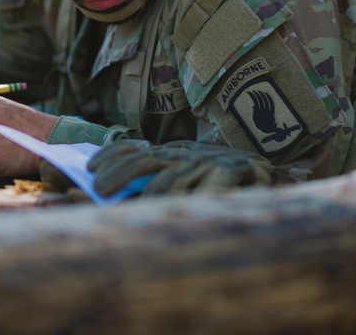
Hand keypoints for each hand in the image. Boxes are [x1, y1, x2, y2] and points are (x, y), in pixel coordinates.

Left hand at [88, 140, 279, 196]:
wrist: (267, 177)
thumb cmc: (216, 186)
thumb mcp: (179, 183)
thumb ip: (144, 191)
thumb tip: (92, 196)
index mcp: (170, 155)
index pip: (135, 149)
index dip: (111, 156)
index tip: (88, 167)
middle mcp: (186, 156)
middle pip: (147, 158)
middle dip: (120, 172)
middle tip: (99, 188)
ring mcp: (209, 162)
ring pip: (175, 175)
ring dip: (155, 190)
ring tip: (140, 205)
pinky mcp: (235, 170)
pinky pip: (212, 183)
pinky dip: (198, 194)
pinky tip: (182, 206)